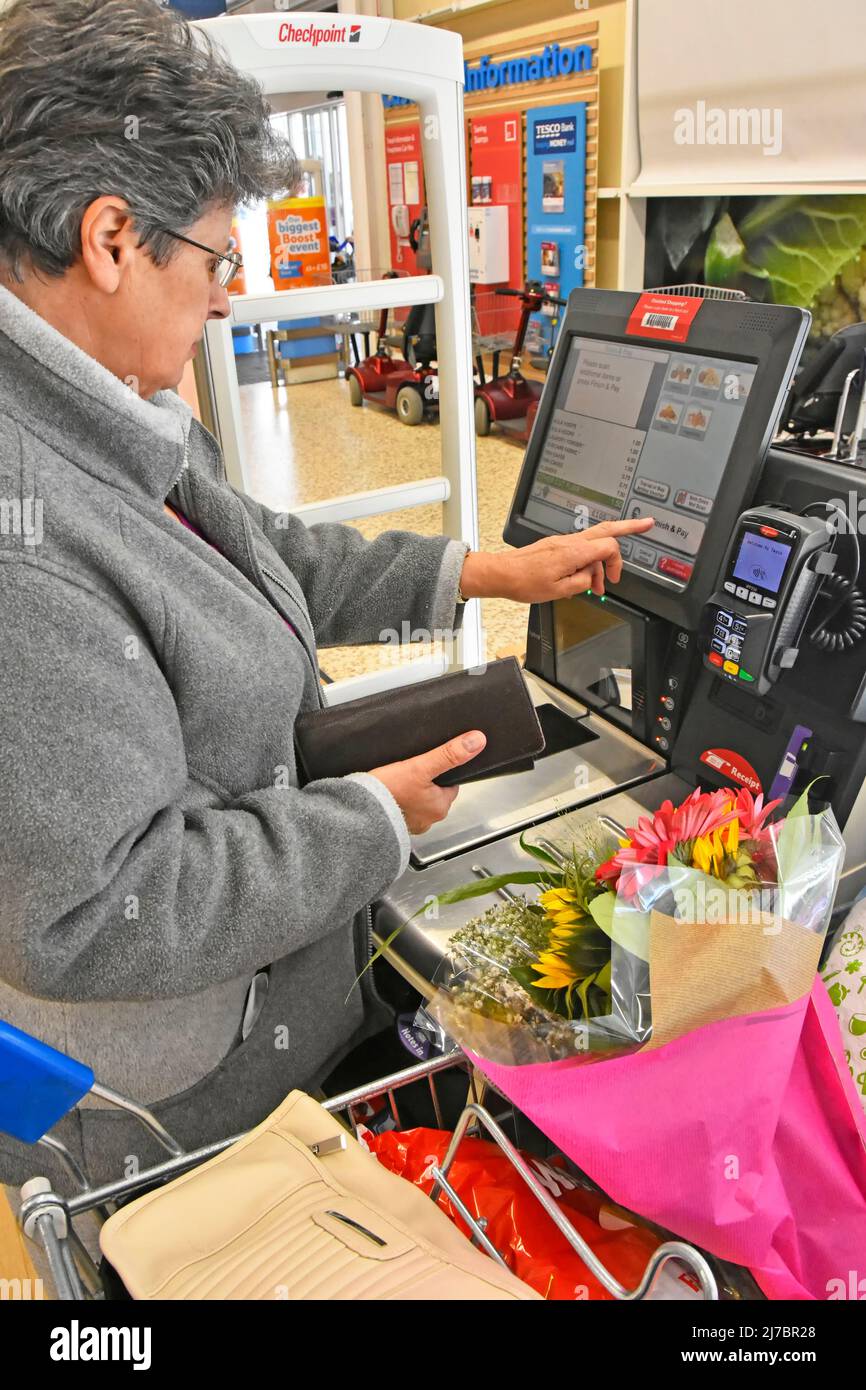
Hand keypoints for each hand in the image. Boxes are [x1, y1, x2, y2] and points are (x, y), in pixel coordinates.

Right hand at [368, 730, 486, 834]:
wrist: (358, 812)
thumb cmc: (388, 792)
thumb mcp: (420, 766)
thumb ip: (448, 754)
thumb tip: (476, 741)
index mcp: (439, 807)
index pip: (450, 785)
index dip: (441, 773)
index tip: (430, 765)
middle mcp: (428, 820)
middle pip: (434, 793)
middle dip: (424, 783)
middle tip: (409, 770)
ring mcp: (411, 825)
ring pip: (418, 802)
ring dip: (410, 793)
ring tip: (397, 781)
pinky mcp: (394, 826)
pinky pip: (401, 811)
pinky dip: (397, 803)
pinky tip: (388, 794)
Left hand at [460, 517, 655, 602]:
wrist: (502, 574)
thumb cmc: (524, 582)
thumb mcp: (559, 591)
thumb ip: (582, 583)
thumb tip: (591, 577)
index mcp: (574, 552)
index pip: (608, 547)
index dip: (616, 563)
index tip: (614, 579)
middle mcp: (570, 542)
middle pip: (607, 529)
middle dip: (629, 526)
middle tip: (647, 523)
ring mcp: (563, 541)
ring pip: (593, 543)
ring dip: (600, 562)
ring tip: (598, 586)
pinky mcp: (556, 545)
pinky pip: (579, 550)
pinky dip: (586, 562)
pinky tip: (581, 579)